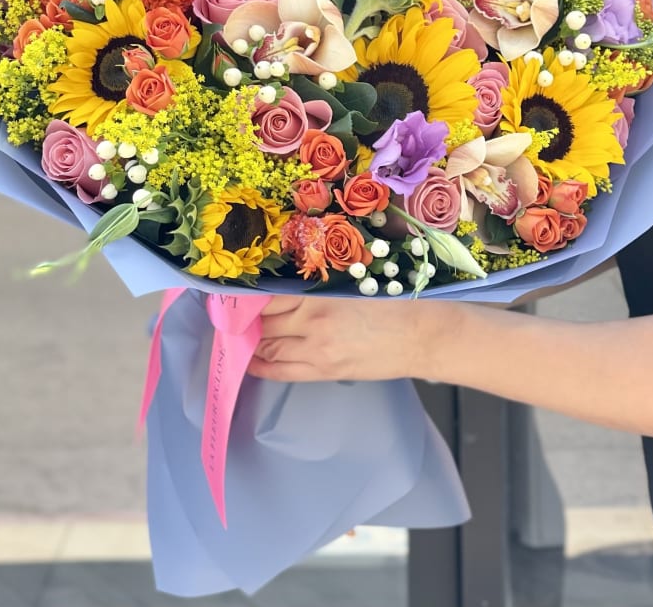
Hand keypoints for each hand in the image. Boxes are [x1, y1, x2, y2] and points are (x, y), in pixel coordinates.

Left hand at [249, 295, 451, 382]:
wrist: (422, 335)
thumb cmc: (393, 300)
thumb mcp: (351, 281)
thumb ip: (316, 284)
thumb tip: (282, 283)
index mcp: (319, 294)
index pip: (266, 296)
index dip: (245, 296)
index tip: (232, 292)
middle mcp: (312, 322)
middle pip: (262, 322)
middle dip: (243, 318)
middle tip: (230, 311)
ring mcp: (316, 351)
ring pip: (268, 346)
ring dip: (250, 340)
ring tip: (238, 332)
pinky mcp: (325, 371)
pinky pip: (280, 371)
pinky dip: (260, 365)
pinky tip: (250, 359)